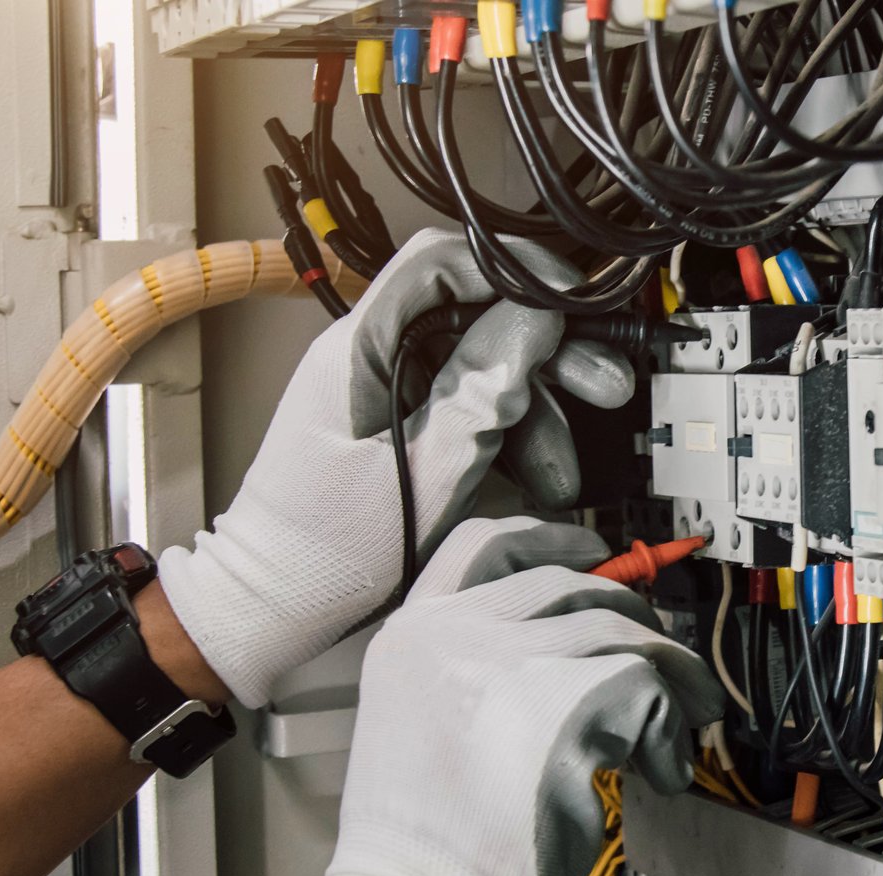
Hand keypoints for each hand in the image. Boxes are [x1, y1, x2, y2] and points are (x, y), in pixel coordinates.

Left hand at [157, 230, 634, 706]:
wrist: (278, 605)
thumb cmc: (326, 552)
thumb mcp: (423, 472)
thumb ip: (482, 393)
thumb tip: (535, 319)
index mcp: (360, 349)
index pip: (441, 263)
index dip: (514, 268)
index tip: (573, 299)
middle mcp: (374, 357)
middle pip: (478, 317)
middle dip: (549, 352)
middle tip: (604, 384)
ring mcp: (389, 390)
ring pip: (486, 369)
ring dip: (538, 414)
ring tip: (564, 470)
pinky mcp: (403, 424)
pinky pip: (472, 411)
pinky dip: (511, 442)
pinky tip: (536, 482)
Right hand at [261, 518, 722, 875]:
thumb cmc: (424, 849)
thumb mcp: (422, 725)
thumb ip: (476, 669)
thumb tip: (569, 643)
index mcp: (411, 638)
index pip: (482, 545)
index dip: (547, 538)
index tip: (591, 548)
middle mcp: (452, 635)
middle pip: (570, 584)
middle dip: (632, 616)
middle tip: (662, 660)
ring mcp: (505, 663)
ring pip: (621, 630)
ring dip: (669, 676)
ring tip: (680, 724)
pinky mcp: (562, 704)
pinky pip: (649, 688)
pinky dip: (669, 732)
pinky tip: (657, 773)